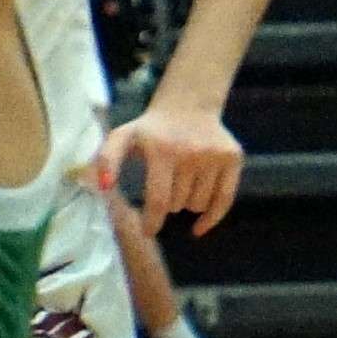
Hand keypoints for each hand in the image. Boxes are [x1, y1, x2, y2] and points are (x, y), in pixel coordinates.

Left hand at [101, 97, 243, 232]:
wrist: (188, 106)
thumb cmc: (150, 131)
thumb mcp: (122, 138)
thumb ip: (107, 159)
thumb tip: (104, 186)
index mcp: (163, 151)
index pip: (159, 199)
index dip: (153, 221)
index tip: (148, 231)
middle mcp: (192, 153)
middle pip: (178, 204)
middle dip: (168, 204)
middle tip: (165, 185)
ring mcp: (215, 155)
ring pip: (198, 204)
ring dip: (186, 204)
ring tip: (180, 184)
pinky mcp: (233, 158)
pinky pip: (225, 199)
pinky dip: (212, 217)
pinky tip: (198, 227)